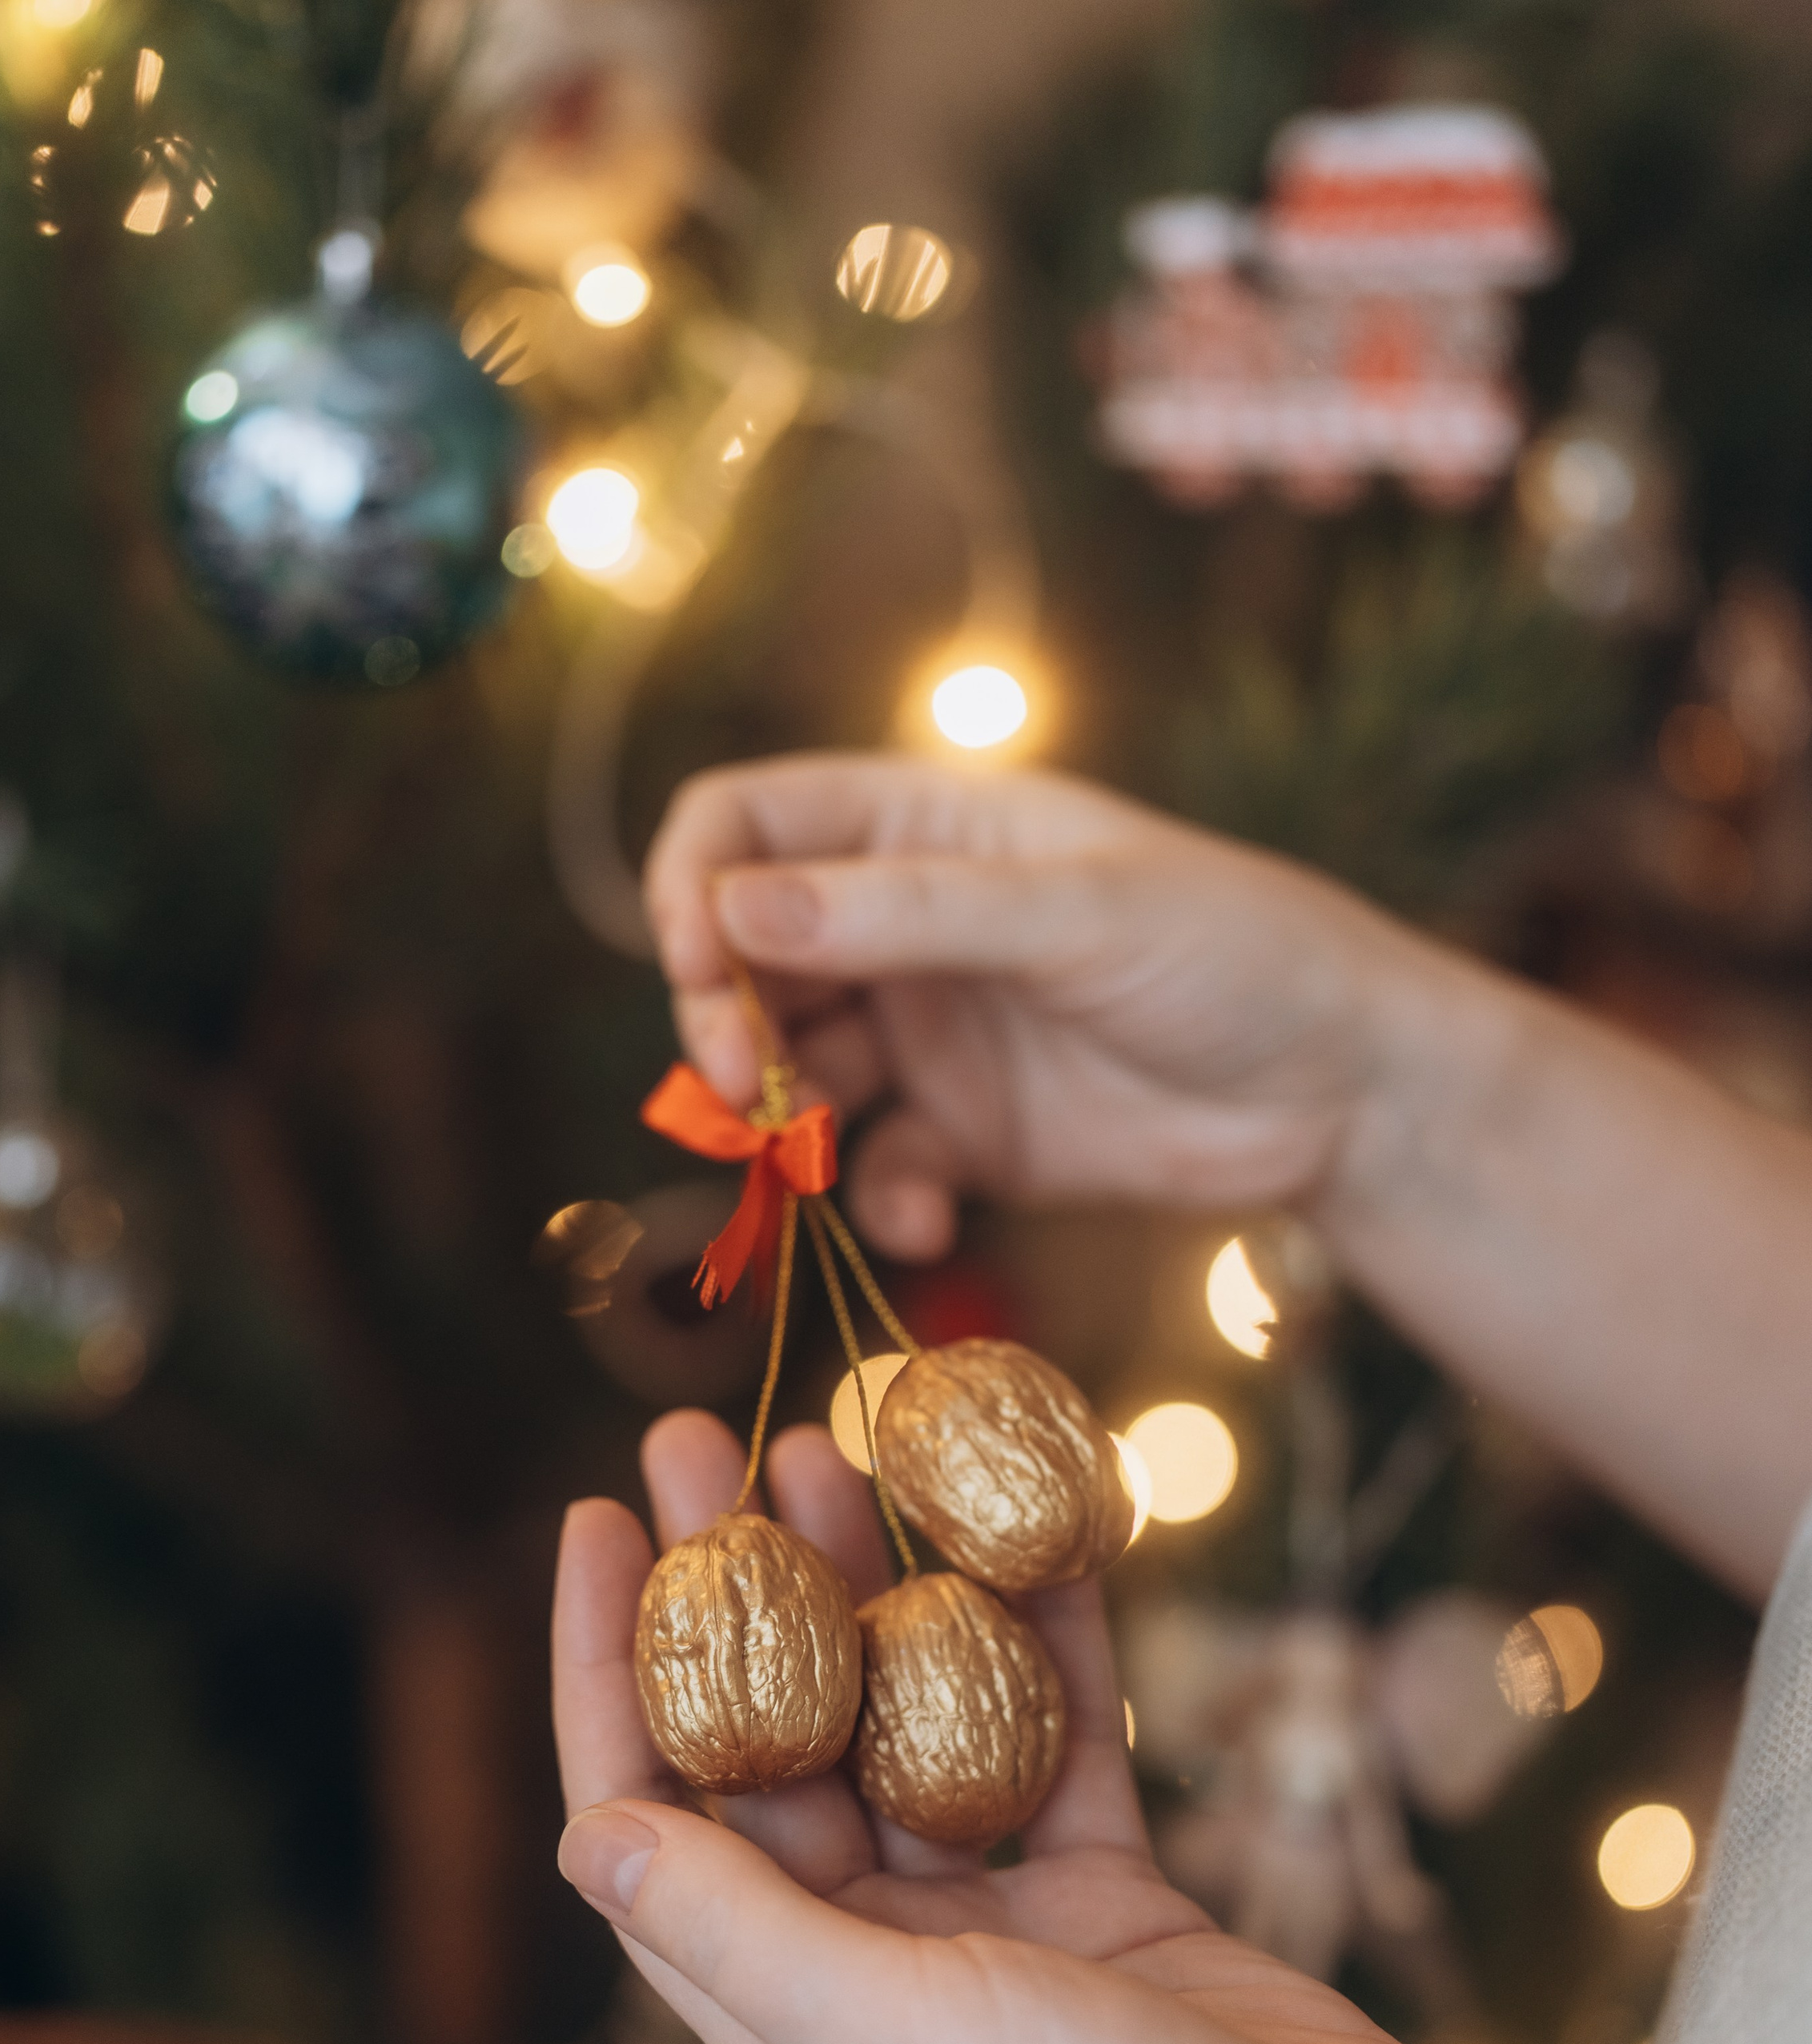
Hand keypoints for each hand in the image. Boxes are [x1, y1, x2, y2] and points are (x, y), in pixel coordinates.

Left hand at [553, 1411, 1526, 2043]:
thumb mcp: (898, 2042)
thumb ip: (743, 1936)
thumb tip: (579, 1836)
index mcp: (787, 2021)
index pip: (648, 1818)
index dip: (608, 1669)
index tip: (604, 1523)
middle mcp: (873, 1970)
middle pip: (775, 1744)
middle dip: (743, 1590)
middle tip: (724, 1435)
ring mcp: (996, 1935)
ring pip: (912, 1721)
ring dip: (880, 1589)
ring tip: (850, 1440)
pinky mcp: (1111, 1903)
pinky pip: (1056, 1740)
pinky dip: (1045, 1639)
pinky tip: (1036, 1528)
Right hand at [645, 754, 1462, 1260]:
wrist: (1349, 1093)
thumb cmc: (1235, 956)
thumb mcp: (1074, 915)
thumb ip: (907, 913)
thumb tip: (731, 908)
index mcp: (925, 827)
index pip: (748, 822)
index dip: (694, 885)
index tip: (695, 964)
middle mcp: (909, 924)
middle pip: (745, 957)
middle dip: (723, 1019)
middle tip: (744, 1085)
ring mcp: (932, 1034)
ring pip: (792, 1071)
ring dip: (780, 1119)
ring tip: (810, 1155)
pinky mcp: (966, 1138)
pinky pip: (875, 1167)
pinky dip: (878, 1199)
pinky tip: (924, 1220)